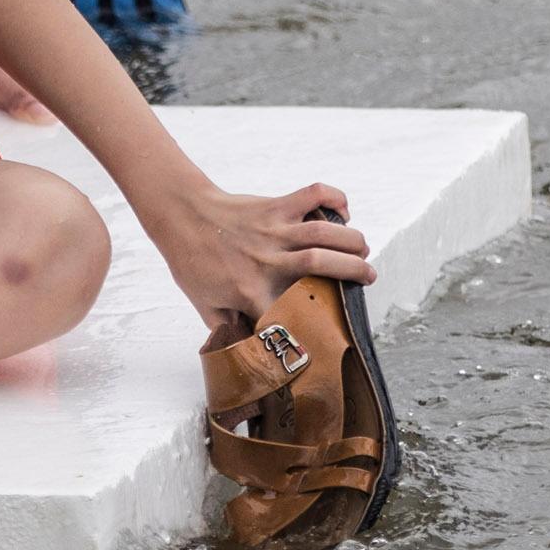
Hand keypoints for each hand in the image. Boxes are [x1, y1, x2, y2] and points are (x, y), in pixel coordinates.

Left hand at [147, 181, 374, 337]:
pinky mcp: (275, 205)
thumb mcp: (204, 306)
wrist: (180, 216)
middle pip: (322, 263)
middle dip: (354, 270)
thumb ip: (229, 331)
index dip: (313, 323)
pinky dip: (334, 198)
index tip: (331, 330)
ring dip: (351, 239)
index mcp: (251, 290)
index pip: (290, 313)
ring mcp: (273, 229)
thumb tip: (248, 355)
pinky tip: (342, 211)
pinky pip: (313, 194)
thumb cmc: (192, 262)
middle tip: (369, 277)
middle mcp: (267, 259)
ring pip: (324, 231)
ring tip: (362, 249)